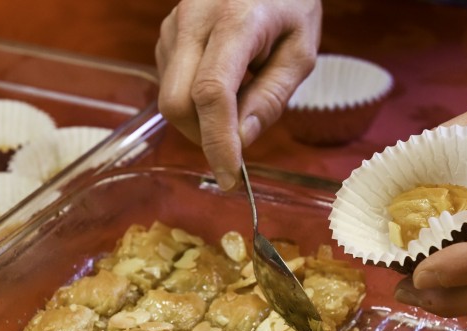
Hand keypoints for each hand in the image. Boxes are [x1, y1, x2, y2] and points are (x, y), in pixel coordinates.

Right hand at [155, 0, 321, 189]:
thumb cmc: (288, 3)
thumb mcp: (300, 50)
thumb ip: (272, 96)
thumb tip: (241, 140)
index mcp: (236, 20)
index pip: (212, 93)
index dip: (217, 142)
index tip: (230, 177)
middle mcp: (194, 20)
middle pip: (176, 102)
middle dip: (203, 136)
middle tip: (236, 144)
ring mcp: (173, 25)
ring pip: (169, 97)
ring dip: (200, 118)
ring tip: (239, 94)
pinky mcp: (165, 33)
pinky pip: (170, 84)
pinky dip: (194, 100)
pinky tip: (222, 82)